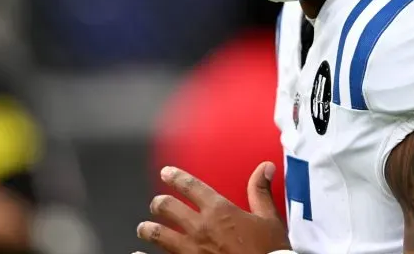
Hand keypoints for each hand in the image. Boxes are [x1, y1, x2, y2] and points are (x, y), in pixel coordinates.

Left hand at [136, 162, 290, 253]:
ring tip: (144, 228)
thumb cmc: (269, 251)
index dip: (175, 176)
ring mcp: (190, 249)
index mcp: (219, 210)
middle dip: (159, 204)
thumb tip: (265, 167)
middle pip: (167, 207)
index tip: (166, 173)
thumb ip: (260, 192)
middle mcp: (200, 227)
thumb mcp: (269, 219)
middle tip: (157, 204)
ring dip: (148, 229)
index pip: (190, 186)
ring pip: (158, 234)